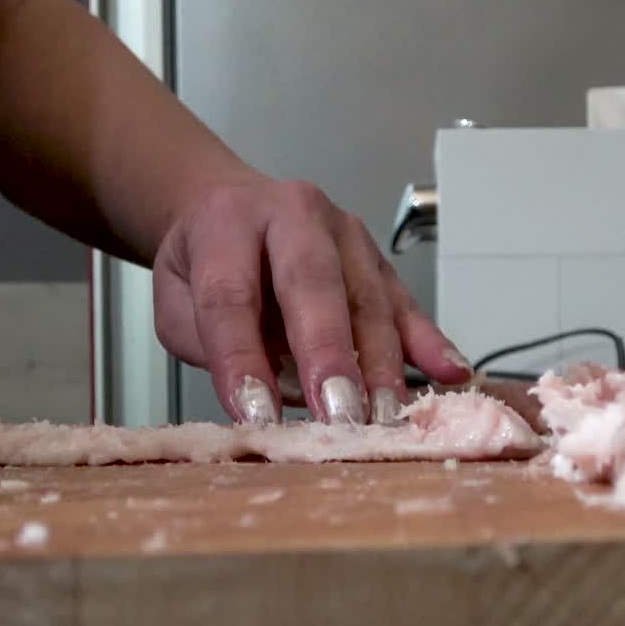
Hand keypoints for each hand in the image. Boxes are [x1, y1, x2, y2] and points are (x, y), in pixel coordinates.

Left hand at [152, 177, 473, 424]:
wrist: (230, 207)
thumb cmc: (204, 265)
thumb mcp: (174, 302)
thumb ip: (209, 344)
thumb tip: (262, 399)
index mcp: (226, 221)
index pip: (231, 294)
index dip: (241, 357)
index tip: (254, 413)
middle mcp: (292, 214)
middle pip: (312, 284)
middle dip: (328, 354)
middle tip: (339, 413)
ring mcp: (345, 233)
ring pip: (367, 298)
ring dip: (379, 364)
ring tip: (382, 418)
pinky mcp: (378, 260)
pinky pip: (406, 303)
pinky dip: (429, 342)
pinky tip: (450, 373)